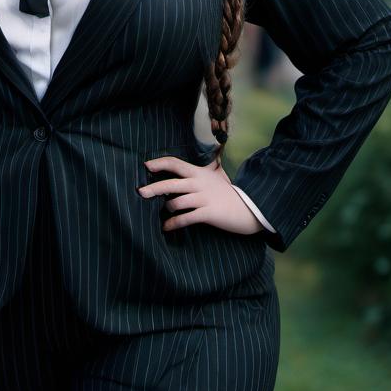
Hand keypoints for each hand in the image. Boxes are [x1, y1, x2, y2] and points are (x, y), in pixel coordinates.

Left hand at [137, 156, 263, 235]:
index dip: (159, 163)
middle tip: (140, 192)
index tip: (146, 165)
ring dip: (166, 209)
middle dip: (153, 188)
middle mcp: (199, 183)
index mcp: (199, 172)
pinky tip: (166, 227)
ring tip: (164, 215)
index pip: (175, 163)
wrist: (250, 207)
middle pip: (170, 183)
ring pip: (176, 202)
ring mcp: (204, 198)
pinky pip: (185, 218)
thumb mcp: (213, 178)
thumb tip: (181, 171)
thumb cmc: (227, 194)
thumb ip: (198, 173)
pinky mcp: (208, 213)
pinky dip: (173, 223)